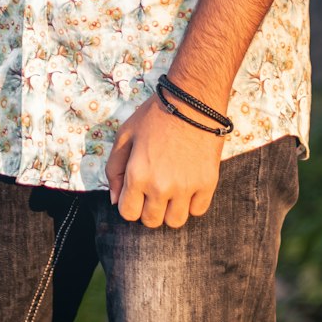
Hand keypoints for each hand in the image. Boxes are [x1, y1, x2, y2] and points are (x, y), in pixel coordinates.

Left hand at [105, 93, 224, 228]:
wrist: (193, 100)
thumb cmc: (156, 115)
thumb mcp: (125, 135)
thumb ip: (114, 169)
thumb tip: (114, 200)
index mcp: (137, 175)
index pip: (128, 213)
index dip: (129, 204)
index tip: (136, 192)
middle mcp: (161, 186)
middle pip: (151, 221)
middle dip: (148, 208)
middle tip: (154, 188)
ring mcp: (186, 187)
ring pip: (175, 221)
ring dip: (170, 210)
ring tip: (171, 190)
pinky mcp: (208, 184)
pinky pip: (197, 211)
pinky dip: (192, 203)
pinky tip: (188, 185)